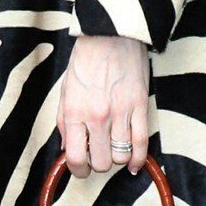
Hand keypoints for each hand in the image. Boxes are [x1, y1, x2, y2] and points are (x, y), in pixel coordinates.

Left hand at [59, 34, 149, 178]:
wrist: (110, 34)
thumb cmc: (86, 60)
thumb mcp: (65, 90)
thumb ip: (64, 122)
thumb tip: (67, 148)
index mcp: (74, 112)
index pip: (76, 158)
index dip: (78, 170)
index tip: (81, 169)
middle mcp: (97, 116)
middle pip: (102, 162)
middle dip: (99, 163)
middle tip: (98, 154)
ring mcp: (120, 113)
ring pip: (122, 156)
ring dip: (117, 158)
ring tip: (114, 149)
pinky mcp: (139, 107)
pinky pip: (142, 143)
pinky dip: (138, 159)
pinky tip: (134, 164)